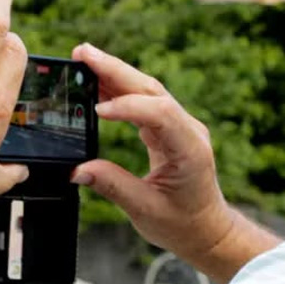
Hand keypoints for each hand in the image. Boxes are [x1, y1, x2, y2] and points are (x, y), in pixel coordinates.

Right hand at [69, 43, 236, 268]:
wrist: (206, 230)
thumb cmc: (182, 224)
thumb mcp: (145, 211)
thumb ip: (112, 186)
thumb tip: (77, 170)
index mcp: (190, 150)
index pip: (160, 114)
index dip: (128, 107)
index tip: (98, 111)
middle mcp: (189, 131)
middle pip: (151, 90)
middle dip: (115, 70)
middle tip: (82, 53)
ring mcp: (180, 127)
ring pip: (147, 90)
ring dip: (115, 73)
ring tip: (83, 58)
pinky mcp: (169, 129)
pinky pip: (144, 102)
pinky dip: (120, 91)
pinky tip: (96, 83)